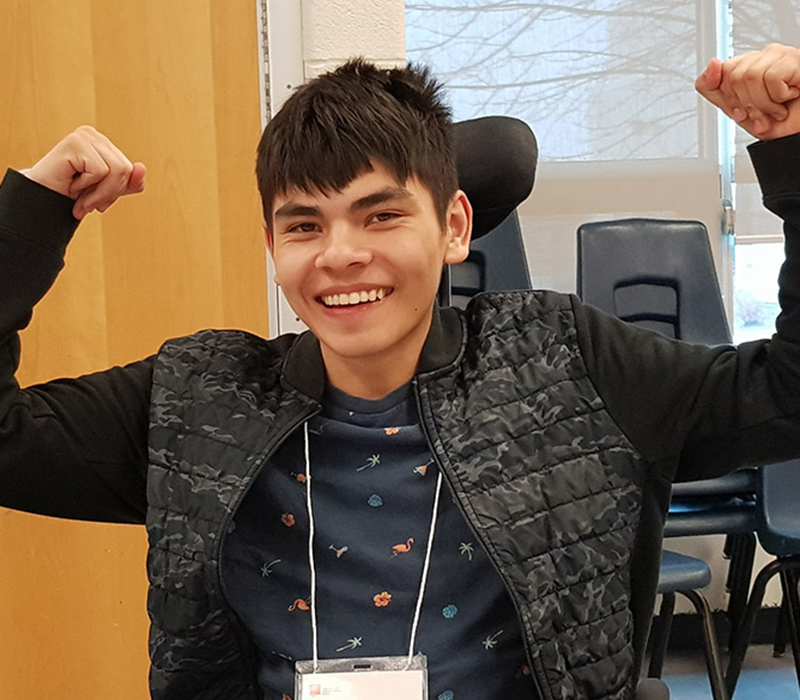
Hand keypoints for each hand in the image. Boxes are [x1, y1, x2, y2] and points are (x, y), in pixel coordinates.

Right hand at [25, 126, 145, 219]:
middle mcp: (94, 135)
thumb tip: (141, 168)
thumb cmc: (73, 195)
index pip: (131, 170)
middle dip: (109, 193)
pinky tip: (71, 184)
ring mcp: (84, 136)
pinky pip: (100, 171)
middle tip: (87, 201)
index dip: (117, 191)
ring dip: (99, 193)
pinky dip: (86, 186)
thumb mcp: (109, 191)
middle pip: (126, 170)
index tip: (98, 200)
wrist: (41, 202)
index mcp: (104, 144)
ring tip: (79, 195)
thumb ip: (130, 182)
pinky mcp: (75, 142)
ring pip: (117, 170)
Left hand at [696, 43, 799, 139]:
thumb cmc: (776, 121)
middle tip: (763, 113)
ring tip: (777, 109)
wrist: (798, 131)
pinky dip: (779, 96)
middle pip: (734, 75)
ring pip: (751, 76)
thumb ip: (713, 89)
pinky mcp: (796, 59)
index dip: (730, 97)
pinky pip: (771, 77)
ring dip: (763, 104)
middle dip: (746, 104)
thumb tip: (712, 64)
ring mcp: (781, 54)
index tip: (745, 110)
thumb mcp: (736, 110)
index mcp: (749, 66)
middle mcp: (764, 56)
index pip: (723, 71)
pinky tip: (790, 96)